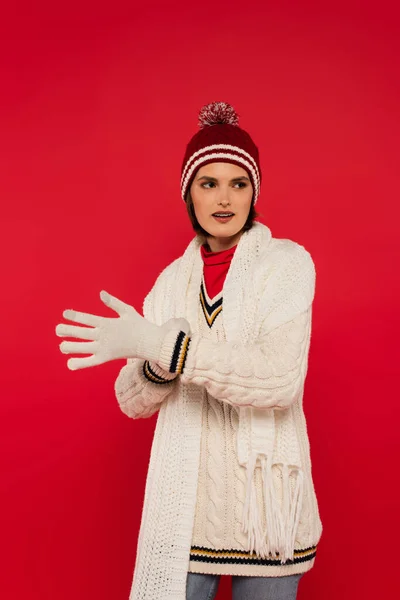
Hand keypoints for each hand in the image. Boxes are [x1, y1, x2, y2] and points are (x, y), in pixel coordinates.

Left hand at [56, 290, 189, 370]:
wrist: (150, 343)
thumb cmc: (140, 325)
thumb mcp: (127, 310)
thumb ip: (113, 303)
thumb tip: (101, 293)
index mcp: (107, 323)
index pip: (87, 319)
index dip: (74, 316)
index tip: (65, 314)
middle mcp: (103, 335)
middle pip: (81, 333)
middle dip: (67, 330)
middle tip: (57, 329)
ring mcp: (104, 348)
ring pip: (83, 348)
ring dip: (71, 347)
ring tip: (61, 346)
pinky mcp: (107, 358)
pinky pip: (91, 362)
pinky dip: (81, 363)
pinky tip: (70, 364)